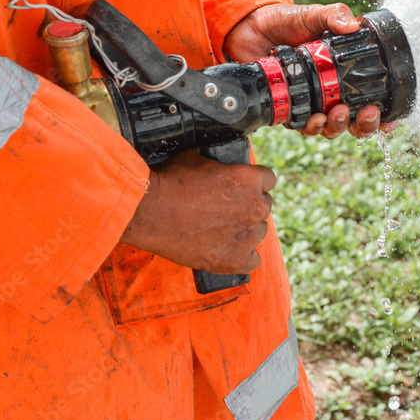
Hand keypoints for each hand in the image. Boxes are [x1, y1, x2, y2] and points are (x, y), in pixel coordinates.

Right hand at [120, 150, 275, 273]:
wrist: (150, 213)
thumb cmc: (170, 183)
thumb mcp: (196, 159)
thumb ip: (218, 164)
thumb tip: (218, 165)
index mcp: (250, 179)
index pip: (268, 180)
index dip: (253, 184)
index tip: (242, 189)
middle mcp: (256, 206)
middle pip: (264, 206)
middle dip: (248, 207)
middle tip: (226, 210)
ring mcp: (248, 235)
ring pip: (258, 233)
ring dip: (244, 231)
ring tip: (220, 231)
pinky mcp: (236, 260)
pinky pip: (252, 261)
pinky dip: (241, 257)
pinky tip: (225, 250)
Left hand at [224, 3, 396, 138]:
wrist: (250, 27)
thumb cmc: (286, 21)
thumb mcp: (313, 14)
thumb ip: (333, 15)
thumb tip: (353, 25)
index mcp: (341, 72)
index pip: (368, 98)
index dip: (382, 115)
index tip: (390, 120)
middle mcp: (328, 92)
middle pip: (354, 122)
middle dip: (364, 125)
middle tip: (366, 113)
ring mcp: (308, 102)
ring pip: (330, 128)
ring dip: (339, 126)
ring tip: (339, 112)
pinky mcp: (286, 108)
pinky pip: (302, 126)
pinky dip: (311, 126)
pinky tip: (314, 117)